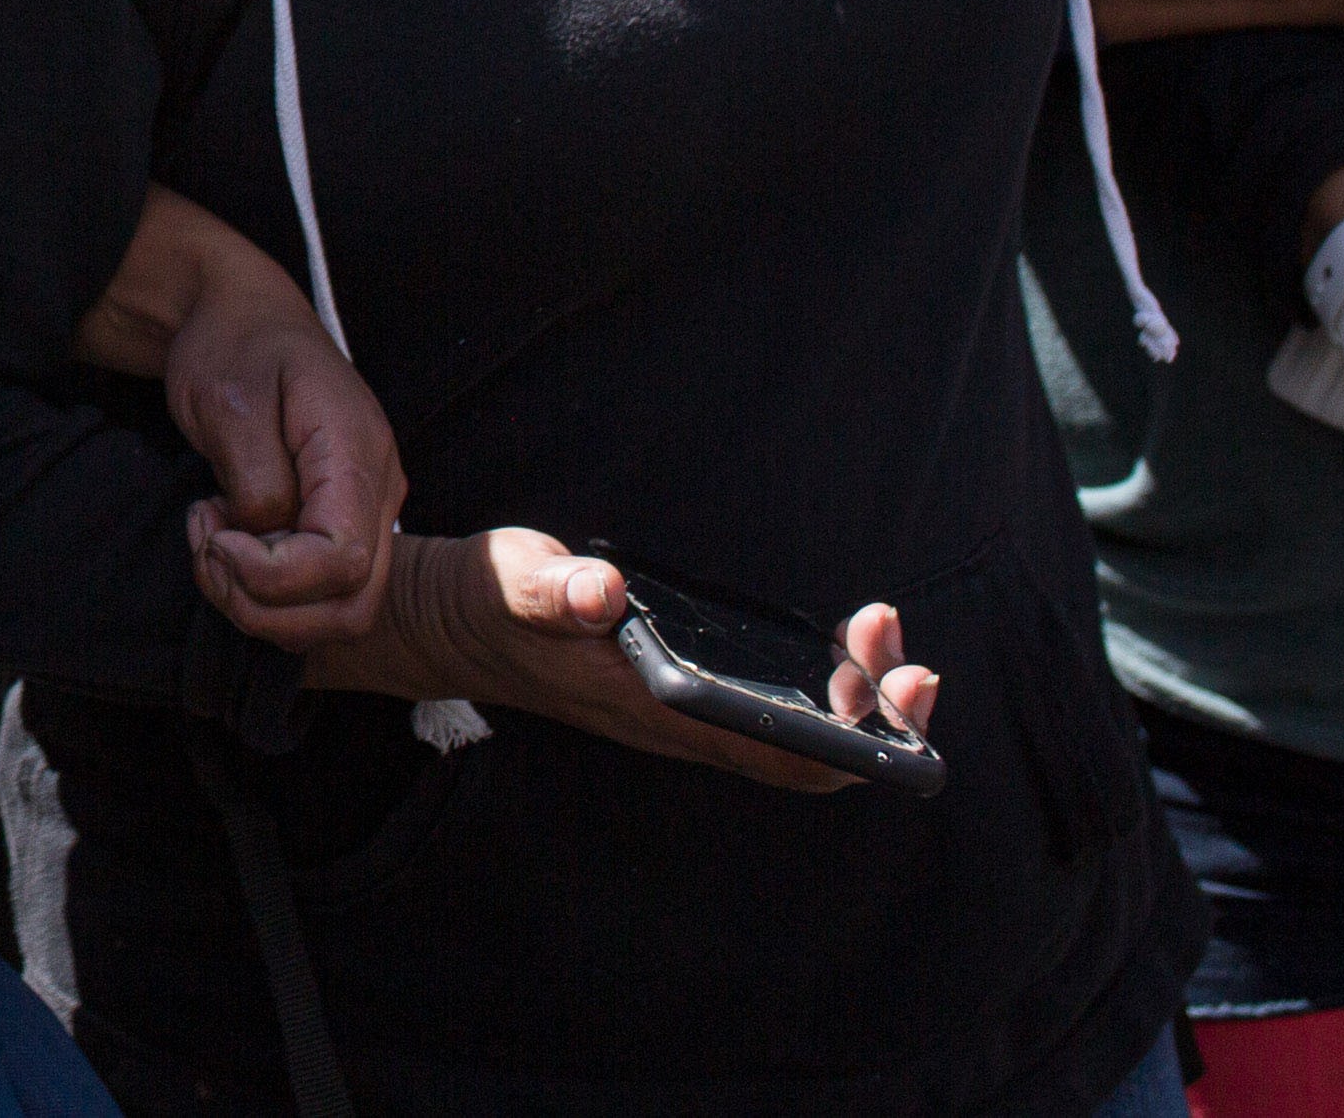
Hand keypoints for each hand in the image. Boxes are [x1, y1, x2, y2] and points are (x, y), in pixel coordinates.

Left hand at [74, 188, 399, 650]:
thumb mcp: (229, 402)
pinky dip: (267, 594)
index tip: (215, 534)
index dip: (272, 575)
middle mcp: (379, 492)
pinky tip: (227, 543)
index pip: (344, 561)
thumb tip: (264, 538)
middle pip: (351, 606)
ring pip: (338, 613)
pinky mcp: (341, 526)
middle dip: (265, 604)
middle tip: (207, 548)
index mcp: (358, 453)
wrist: (243, 317)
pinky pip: (320, 595)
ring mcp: (365, 513)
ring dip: (261, 605)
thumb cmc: (234, 347)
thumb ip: (255, 479)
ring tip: (210, 541)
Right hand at [308, 529, 934, 794]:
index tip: (894, 682)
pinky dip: (818, 680)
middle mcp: (689, 728)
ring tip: (873, 629)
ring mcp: (689, 713)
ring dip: (855, 694)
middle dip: (879, 709)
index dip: (864, 742)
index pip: (794, 762)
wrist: (449, 624)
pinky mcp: (682, 689)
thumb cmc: (491, 603)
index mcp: (665, 714)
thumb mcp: (516, 581)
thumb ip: (556, 590)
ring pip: (802, 733)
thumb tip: (602, 592)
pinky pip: (774, 707)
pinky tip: (827, 638)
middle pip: (818, 755)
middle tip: (891, 637)